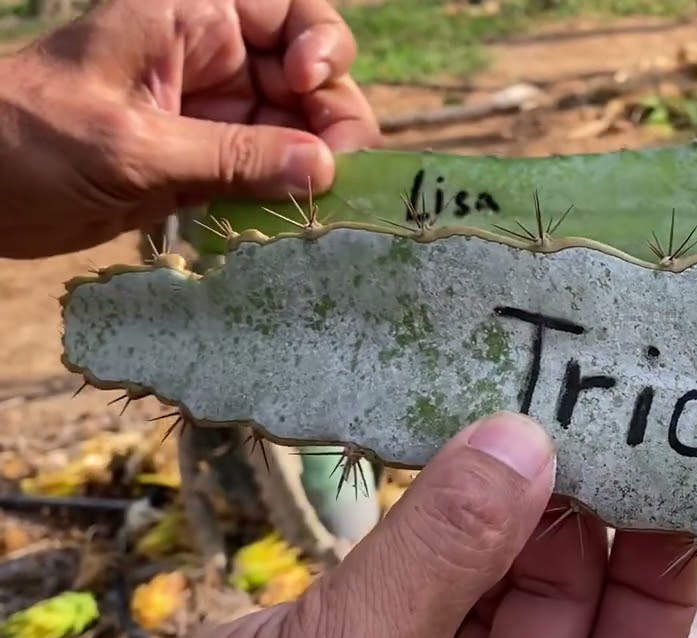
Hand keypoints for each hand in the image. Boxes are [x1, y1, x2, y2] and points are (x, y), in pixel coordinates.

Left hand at [0, 0, 381, 258]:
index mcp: (193, 20)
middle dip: (331, 122)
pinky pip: (263, 177)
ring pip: (294, 134)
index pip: (293, 14)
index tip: (308, 87)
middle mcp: (214, 61)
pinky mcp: (201, 166)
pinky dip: (282, 201)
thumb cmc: (25, 137)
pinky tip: (290, 227)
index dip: (320, 47)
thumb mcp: (133, 144)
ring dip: (313, 171)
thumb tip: (323, 168)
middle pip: (309, 81)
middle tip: (335, 175)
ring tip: (318, 211)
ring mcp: (211, 116)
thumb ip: (233, 156)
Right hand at [37, 412, 696, 637]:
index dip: (661, 581)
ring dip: (512, 508)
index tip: (668, 484)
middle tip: (585, 421)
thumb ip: (440, 555)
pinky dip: (448, 521)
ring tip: (522, 421)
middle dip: (579, 521)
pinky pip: (437, 579)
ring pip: (505, 588)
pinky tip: (455, 459)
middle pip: (572, 617)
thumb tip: (524, 446)